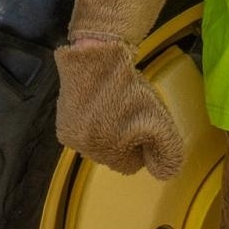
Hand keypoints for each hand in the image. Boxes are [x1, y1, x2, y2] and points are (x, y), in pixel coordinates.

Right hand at [54, 36, 183, 179]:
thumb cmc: (129, 87)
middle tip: (128, 114)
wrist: (97, 55)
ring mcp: (69, 136)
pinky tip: (98, 104)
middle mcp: (83, 148)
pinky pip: (82, 133)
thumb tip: (163, 174)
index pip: (129, 164)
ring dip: (105, 131)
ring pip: (96, 144)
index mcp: (106, 151)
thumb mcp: (159, 119)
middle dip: (122, 141)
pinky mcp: (61, 123)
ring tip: (112, 106)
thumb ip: (166, 151)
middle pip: (111, 156)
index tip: (141, 126)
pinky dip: (91, 123)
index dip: (140, 148)